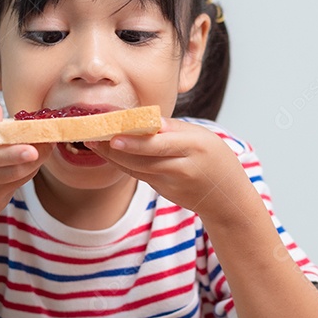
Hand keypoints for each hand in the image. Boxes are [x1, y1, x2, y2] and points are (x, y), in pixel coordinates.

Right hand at [0, 102, 44, 241]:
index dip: (12, 154)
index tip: (32, 148)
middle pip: (10, 171)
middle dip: (33, 157)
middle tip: (50, 140)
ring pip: (19, 178)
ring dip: (35, 161)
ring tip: (46, 142)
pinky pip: (18, 184)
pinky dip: (27, 169)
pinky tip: (31, 156)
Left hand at [85, 118, 252, 218]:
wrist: (226, 197)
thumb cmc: (214, 159)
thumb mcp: (201, 136)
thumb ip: (172, 128)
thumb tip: (141, 120)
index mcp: (195, 146)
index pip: (160, 144)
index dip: (135, 142)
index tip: (113, 136)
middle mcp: (182, 167)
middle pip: (142, 159)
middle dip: (113, 149)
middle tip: (90, 135)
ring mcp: (171, 183)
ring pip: (136, 169)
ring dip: (112, 156)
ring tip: (92, 142)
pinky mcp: (163, 191)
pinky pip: (139, 175)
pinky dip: (122, 164)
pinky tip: (107, 153)